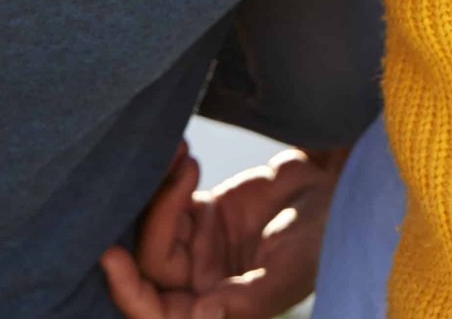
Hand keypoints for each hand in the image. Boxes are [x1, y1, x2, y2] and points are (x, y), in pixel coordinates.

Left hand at [99, 143, 335, 318]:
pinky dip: (168, 173)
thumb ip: (245, 299)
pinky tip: (178, 149)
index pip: (157, 312)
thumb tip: (201, 317)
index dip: (129, 292)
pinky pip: (168, 197)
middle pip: (148, 266)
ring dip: (159, 189)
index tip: (112, 257)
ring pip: (152, 227)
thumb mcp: (288, 272)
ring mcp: (195, 250)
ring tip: (180, 154)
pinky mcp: (199, 214)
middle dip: (152, 221)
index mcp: (217, 310)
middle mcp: (198, 286)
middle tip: (173, 179)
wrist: (340, 193)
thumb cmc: (324, 243)